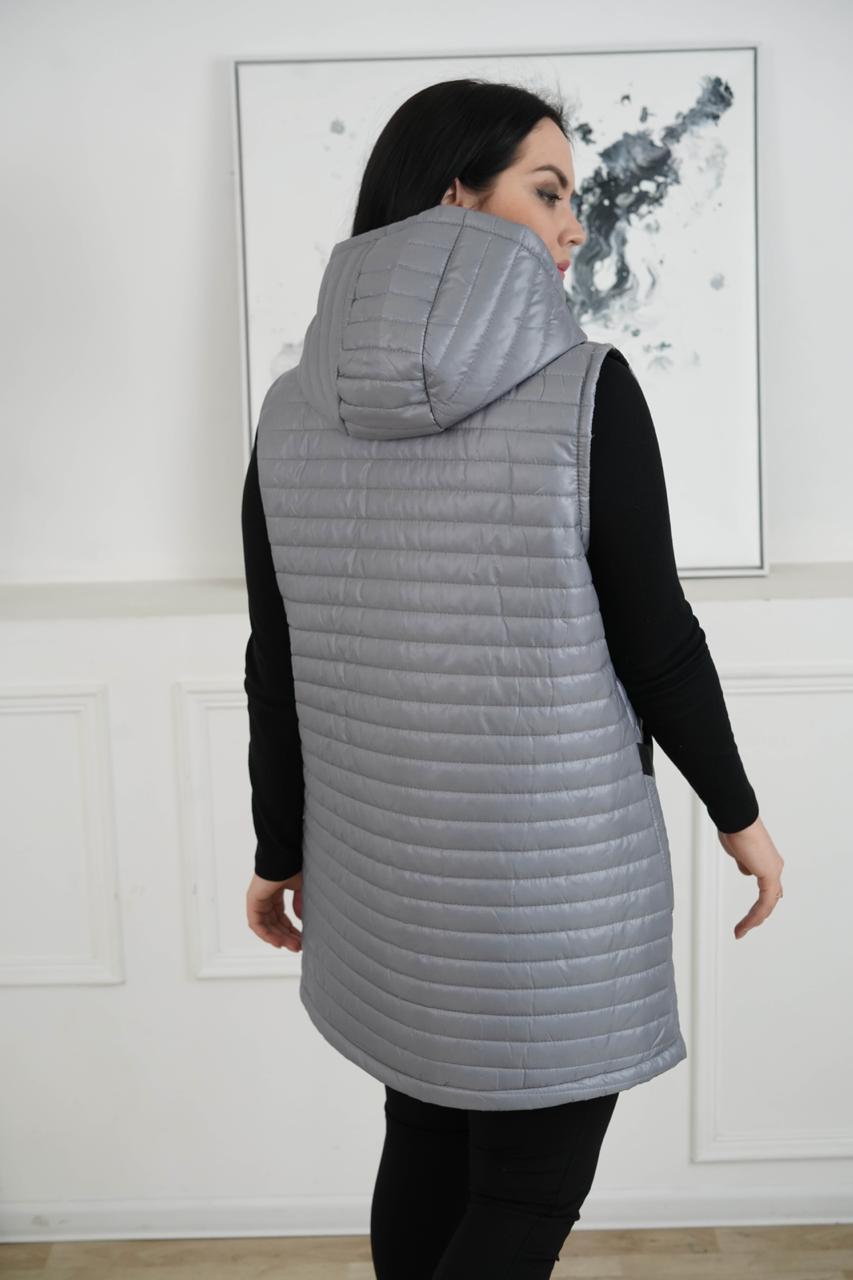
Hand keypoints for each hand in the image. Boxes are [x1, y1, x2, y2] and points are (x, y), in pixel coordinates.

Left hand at [246, 871, 302, 951]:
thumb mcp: (300, 887)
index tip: (302, 939)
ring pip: (266, 926)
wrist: (284, 855)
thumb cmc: (292, 865)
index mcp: (275, 892)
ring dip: (279, 938)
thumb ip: (299, 903)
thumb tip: (300, 919)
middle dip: (287, 936)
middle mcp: (265, 898)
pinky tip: (279, 942)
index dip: (291, 929)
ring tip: (292, 947)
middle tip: (298, 947)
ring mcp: (257, 900)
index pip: (281, 917)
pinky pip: (256, 924)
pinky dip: (267, 934)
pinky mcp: (252, 901)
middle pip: (274, 923)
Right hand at [717, 816, 783, 940]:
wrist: (737, 819)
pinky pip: (764, 903)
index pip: (769, 888)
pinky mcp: (769, 875)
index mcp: (767, 860)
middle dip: (758, 915)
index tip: (752, 914)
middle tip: (746, 927)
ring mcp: (773, 871)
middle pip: (770, 899)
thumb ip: (743, 861)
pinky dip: (754, 916)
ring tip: (741, 931)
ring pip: (767, 904)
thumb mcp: (737, 850)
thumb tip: (745, 868)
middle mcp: (773, 866)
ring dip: (753, 919)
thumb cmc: (734, 828)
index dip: (762, 904)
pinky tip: (746, 925)